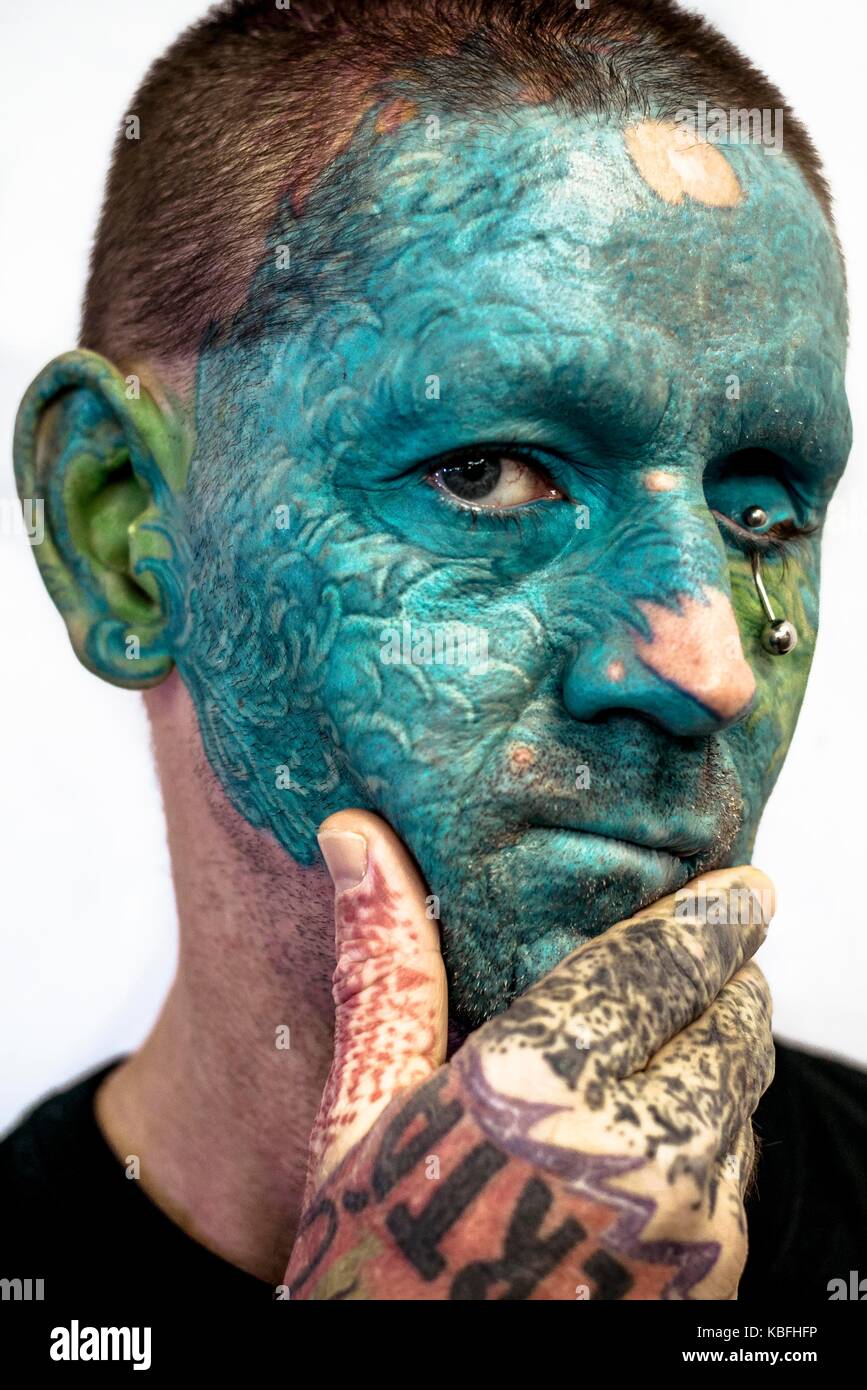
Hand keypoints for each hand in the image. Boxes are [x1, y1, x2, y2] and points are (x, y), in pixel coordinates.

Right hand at [284, 810, 774, 1299]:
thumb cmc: (375, 1258)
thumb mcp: (361, 1110)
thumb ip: (385, 965)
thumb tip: (357, 838)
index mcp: (538, 1086)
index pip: (663, 962)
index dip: (711, 915)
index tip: (739, 888)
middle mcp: (634, 1149)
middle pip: (730, 1019)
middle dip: (723, 978)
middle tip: (707, 954)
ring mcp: (685, 1223)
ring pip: (743, 1092)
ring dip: (720, 1053)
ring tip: (673, 1038)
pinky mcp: (713, 1279)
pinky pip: (739, 1170)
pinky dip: (714, 1133)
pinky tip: (653, 1137)